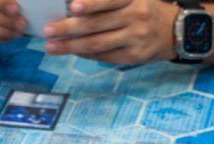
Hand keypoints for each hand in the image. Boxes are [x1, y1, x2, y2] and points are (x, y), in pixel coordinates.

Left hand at [43, 0, 178, 63]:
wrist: (176, 30)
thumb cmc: (144, 10)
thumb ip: (107, 2)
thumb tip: (72, 8)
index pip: (109, 1)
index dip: (91, 4)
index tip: (72, 7)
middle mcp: (135, 17)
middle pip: (96, 25)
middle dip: (68, 29)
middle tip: (47, 31)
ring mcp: (134, 38)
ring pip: (96, 44)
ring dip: (69, 46)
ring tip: (50, 47)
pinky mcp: (132, 56)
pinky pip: (102, 56)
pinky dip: (84, 54)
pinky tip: (70, 52)